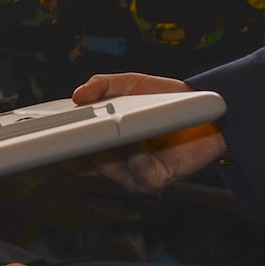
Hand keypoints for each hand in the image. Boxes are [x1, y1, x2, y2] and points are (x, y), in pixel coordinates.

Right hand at [72, 73, 225, 193]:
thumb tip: (77, 95)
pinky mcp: (154, 181)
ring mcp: (131, 176)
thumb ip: (101, 85)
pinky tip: (138, 141)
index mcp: (102, 143)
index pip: (73, 149)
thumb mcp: (130, 85)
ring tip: (117, 128)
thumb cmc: (167, 102)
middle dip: (86, 142)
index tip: (57, 127)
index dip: (64, 140)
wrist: (207, 113)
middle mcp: (113, 164)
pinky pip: (138, 174)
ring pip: (109, 167)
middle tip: (83, 125)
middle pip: (87, 159)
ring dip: (112, 148)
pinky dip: (135, 157)